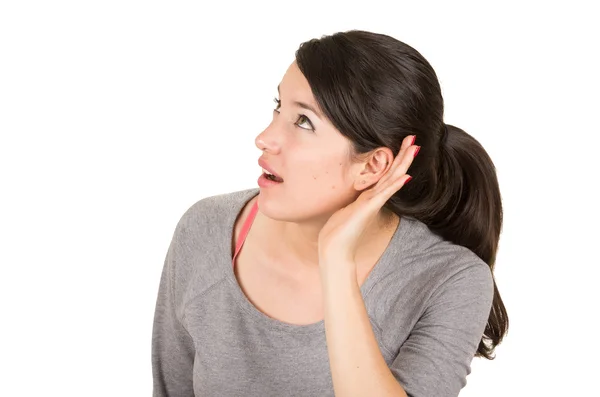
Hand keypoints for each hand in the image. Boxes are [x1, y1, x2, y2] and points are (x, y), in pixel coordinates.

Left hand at [317, 135, 418, 265]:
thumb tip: (354, 197)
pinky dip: (394, 185)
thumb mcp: (346, 209)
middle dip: (403, 156)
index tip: (404, 144)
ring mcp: (373, 203)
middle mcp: (374, 198)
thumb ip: (355, 202)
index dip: (395, 159)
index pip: (386, 174)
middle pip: (393, 173)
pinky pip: (384, 194)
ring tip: (414, 149)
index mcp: (369, 196)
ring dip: (403, 164)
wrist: (335, 249)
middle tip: (414, 139)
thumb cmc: (338, 231)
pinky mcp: (369, 209)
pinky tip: (405, 177)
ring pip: (392, 179)